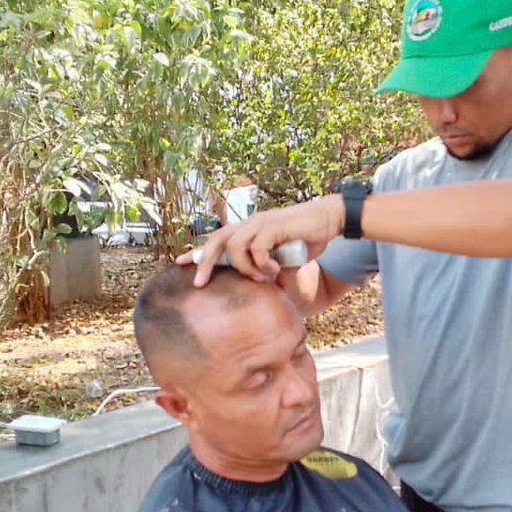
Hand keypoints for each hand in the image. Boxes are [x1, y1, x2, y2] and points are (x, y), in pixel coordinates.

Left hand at [177, 196, 344, 284]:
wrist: (330, 218)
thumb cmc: (309, 238)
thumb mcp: (286, 260)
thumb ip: (273, 272)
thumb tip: (268, 293)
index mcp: (249, 229)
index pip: (217, 240)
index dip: (198, 251)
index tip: (181, 263)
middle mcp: (250, 223)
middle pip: (215, 240)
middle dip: (203, 262)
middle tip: (198, 284)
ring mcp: (261, 222)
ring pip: (234, 246)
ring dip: (244, 268)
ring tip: (260, 278)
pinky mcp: (273, 225)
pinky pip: (256, 247)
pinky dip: (262, 263)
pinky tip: (274, 270)